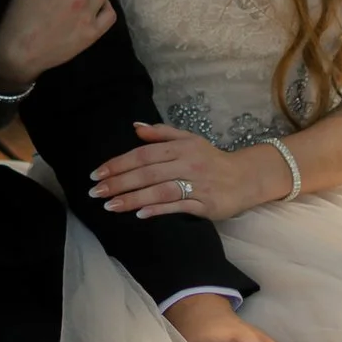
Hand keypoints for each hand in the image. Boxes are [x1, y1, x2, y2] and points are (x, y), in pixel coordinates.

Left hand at [90, 122, 282, 222]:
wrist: (245, 178)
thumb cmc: (211, 160)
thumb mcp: (189, 140)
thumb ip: (161, 133)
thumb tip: (135, 127)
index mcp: (181, 146)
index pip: (144, 153)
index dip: (119, 163)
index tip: (97, 174)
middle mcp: (188, 163)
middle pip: (148, 172)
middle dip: (119, 182)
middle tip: (95, 192)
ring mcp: (197, 184)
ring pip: (160, 190)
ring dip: (133, 198)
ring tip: (110, 205)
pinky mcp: (205, 204)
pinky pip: (178, 206)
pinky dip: (158, 209)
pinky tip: (140, 214)